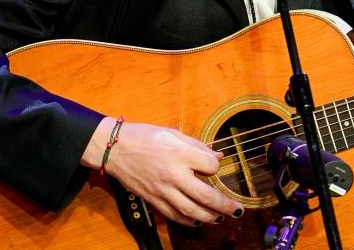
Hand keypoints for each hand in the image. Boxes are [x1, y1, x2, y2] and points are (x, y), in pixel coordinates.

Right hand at [82, 119, 242, 225]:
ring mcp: (162, 190)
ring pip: (190, 210)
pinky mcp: (153, 199)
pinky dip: (188, 220)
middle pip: (204, 196)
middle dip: (224, 205)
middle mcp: (173, 175)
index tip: (212, 166)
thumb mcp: (174, 133)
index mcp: (179, 154)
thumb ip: (198, 145)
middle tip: (238, 210)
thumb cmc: (145, 136)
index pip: (210, 166)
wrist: (115, 148)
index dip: (215, 167)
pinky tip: (198, 220)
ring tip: (221, 218)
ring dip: (209, 217)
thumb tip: (218, 157)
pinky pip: (173, 215)